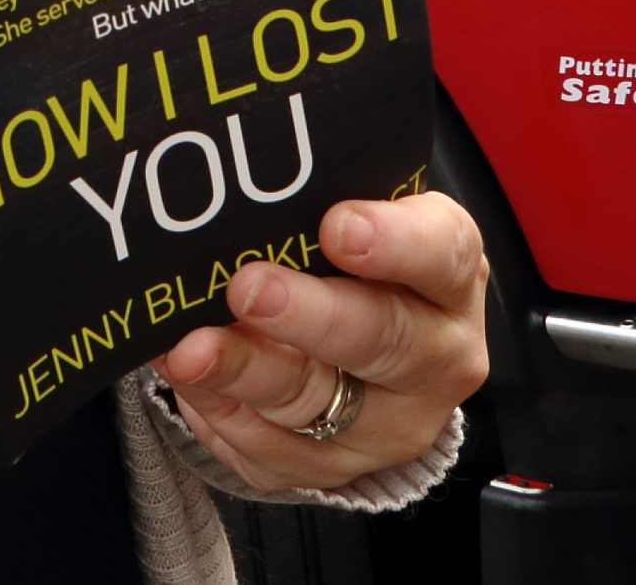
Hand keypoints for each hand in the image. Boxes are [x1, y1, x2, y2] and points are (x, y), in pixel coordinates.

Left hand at [154, 192, 486, 491]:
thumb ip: (316, 198)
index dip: (393, 241)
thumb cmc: (353, 264)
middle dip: (309, 315)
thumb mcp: (356, 217)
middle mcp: (436, 355)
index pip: (441, 252)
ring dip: (246, 371)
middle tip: (248, 288)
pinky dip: (219, 409)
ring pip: (316, 401)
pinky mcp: (336, 465)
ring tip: (190, 347)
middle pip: (383, 339)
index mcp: (449, 274)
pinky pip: (273, 449)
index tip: (337, 225)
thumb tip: (251, 170)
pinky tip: (186, 375)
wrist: (363, 354)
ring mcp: (390, 421)